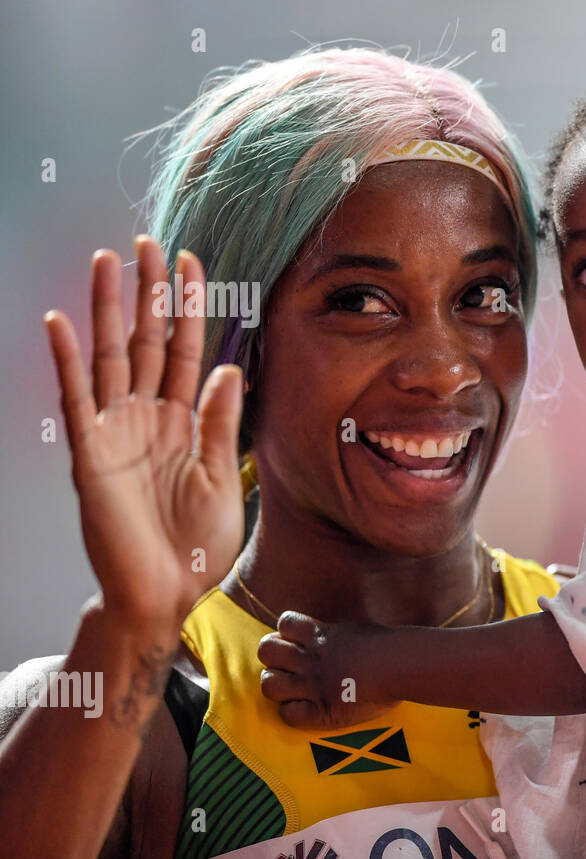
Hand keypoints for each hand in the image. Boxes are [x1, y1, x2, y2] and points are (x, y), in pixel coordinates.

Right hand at [43, 237, 243, 625]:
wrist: (167, 594)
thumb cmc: (197, 544)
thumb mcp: (223, 476)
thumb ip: (221, 422)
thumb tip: (232, 367)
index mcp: (182, 422)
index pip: (186, 351)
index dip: (190, 309)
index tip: (195, 265)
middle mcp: (146, 418)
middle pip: (145, 342)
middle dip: (149, 294)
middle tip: (150, 243)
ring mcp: (115, 433)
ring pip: (109, 358)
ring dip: (106, 310)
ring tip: (108, 262)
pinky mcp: (90, 455)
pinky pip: (77, 401)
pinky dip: (68, 362)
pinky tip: (61, 323)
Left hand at [257, 611, 397, 728]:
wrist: (400, 667)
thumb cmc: (389, 647)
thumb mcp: (358, 630)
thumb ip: (337, 633)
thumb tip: (332, 635)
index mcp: (321, 635)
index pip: (285, 623)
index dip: (286, 632)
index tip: (297, 641)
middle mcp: (310, 659)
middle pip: (266, 650)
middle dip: (273, 657)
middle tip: (288, 665)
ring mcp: (312, 686)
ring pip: (268, 684)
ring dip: (276, 685)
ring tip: (291, 688)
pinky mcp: (320, 712)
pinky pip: (287, 714)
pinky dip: (292, 713)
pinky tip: (305, 709)